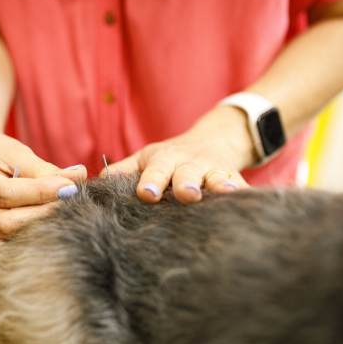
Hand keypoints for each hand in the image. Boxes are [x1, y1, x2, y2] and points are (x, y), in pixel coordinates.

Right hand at [0, 131, 86, 249]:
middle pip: (6, 223)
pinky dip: (30, 238)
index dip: (40, 193)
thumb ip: (44, 169)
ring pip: (7, 239)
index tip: (70, 188)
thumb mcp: (15, 151)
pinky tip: (49, 226)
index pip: (5, 193)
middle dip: (43, 214)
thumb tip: (78, 178)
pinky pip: (6, 247)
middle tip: (73, 203)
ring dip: (39, 229)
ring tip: (64, 214)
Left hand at [105, 105, 255, 203]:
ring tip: (224, 193)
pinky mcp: (235, 179)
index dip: (151, 181)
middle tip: (186, 194)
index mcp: (165, 160)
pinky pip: (242, 187)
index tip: (147, 194)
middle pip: (188, 174)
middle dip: (187, 183)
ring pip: (218, 178)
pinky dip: (247, 195)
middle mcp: (190, 164)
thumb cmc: (169, 158)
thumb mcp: (144, 159)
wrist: (214, 139)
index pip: (155, 170)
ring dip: (220, 185)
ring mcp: (214, 171)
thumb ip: (121, 172)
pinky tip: (254, 204)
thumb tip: (89, 187)